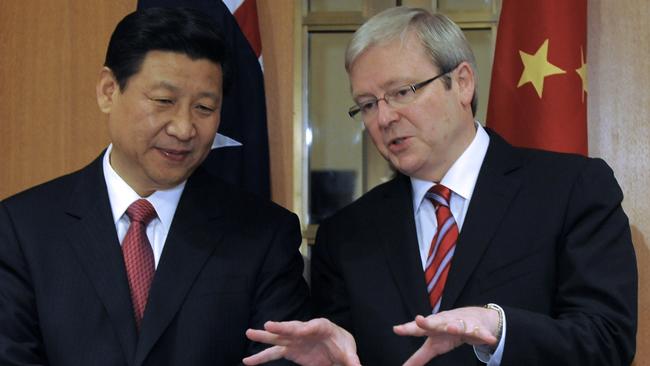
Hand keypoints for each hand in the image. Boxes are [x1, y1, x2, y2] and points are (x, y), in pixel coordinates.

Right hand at [243, 318, 360, 365]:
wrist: (336, 348)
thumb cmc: (342, 344)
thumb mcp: (349, 351)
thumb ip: (352, 360)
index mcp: (321, 326)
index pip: (310, 326)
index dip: (302, 328)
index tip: (297, 330)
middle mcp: (304, 330)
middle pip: (291, 328)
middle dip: (280, 328)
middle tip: (268, 326)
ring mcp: (294, 340)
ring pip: (278, 338)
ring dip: (264, 337)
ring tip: (248, 333)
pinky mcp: (289, 350)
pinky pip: (273, 353)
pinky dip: (261, 357)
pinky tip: (248, 361)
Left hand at [393, 307, 498, 365]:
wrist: (474, 319)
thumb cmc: (448, 332)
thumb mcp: (433, 345)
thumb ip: (418, 357)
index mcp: (433, 327)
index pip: (418, 328)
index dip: (407, 328)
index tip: (397, 329)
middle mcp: (445, 322)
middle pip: (435, 322)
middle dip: (428, 322)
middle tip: (419, 320)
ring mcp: (461, 323)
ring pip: (458, 325)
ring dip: (456, 326)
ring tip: (453, 328)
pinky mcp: (477, 328)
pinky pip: (481, 333)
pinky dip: (485, 336)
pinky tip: (489, 339)